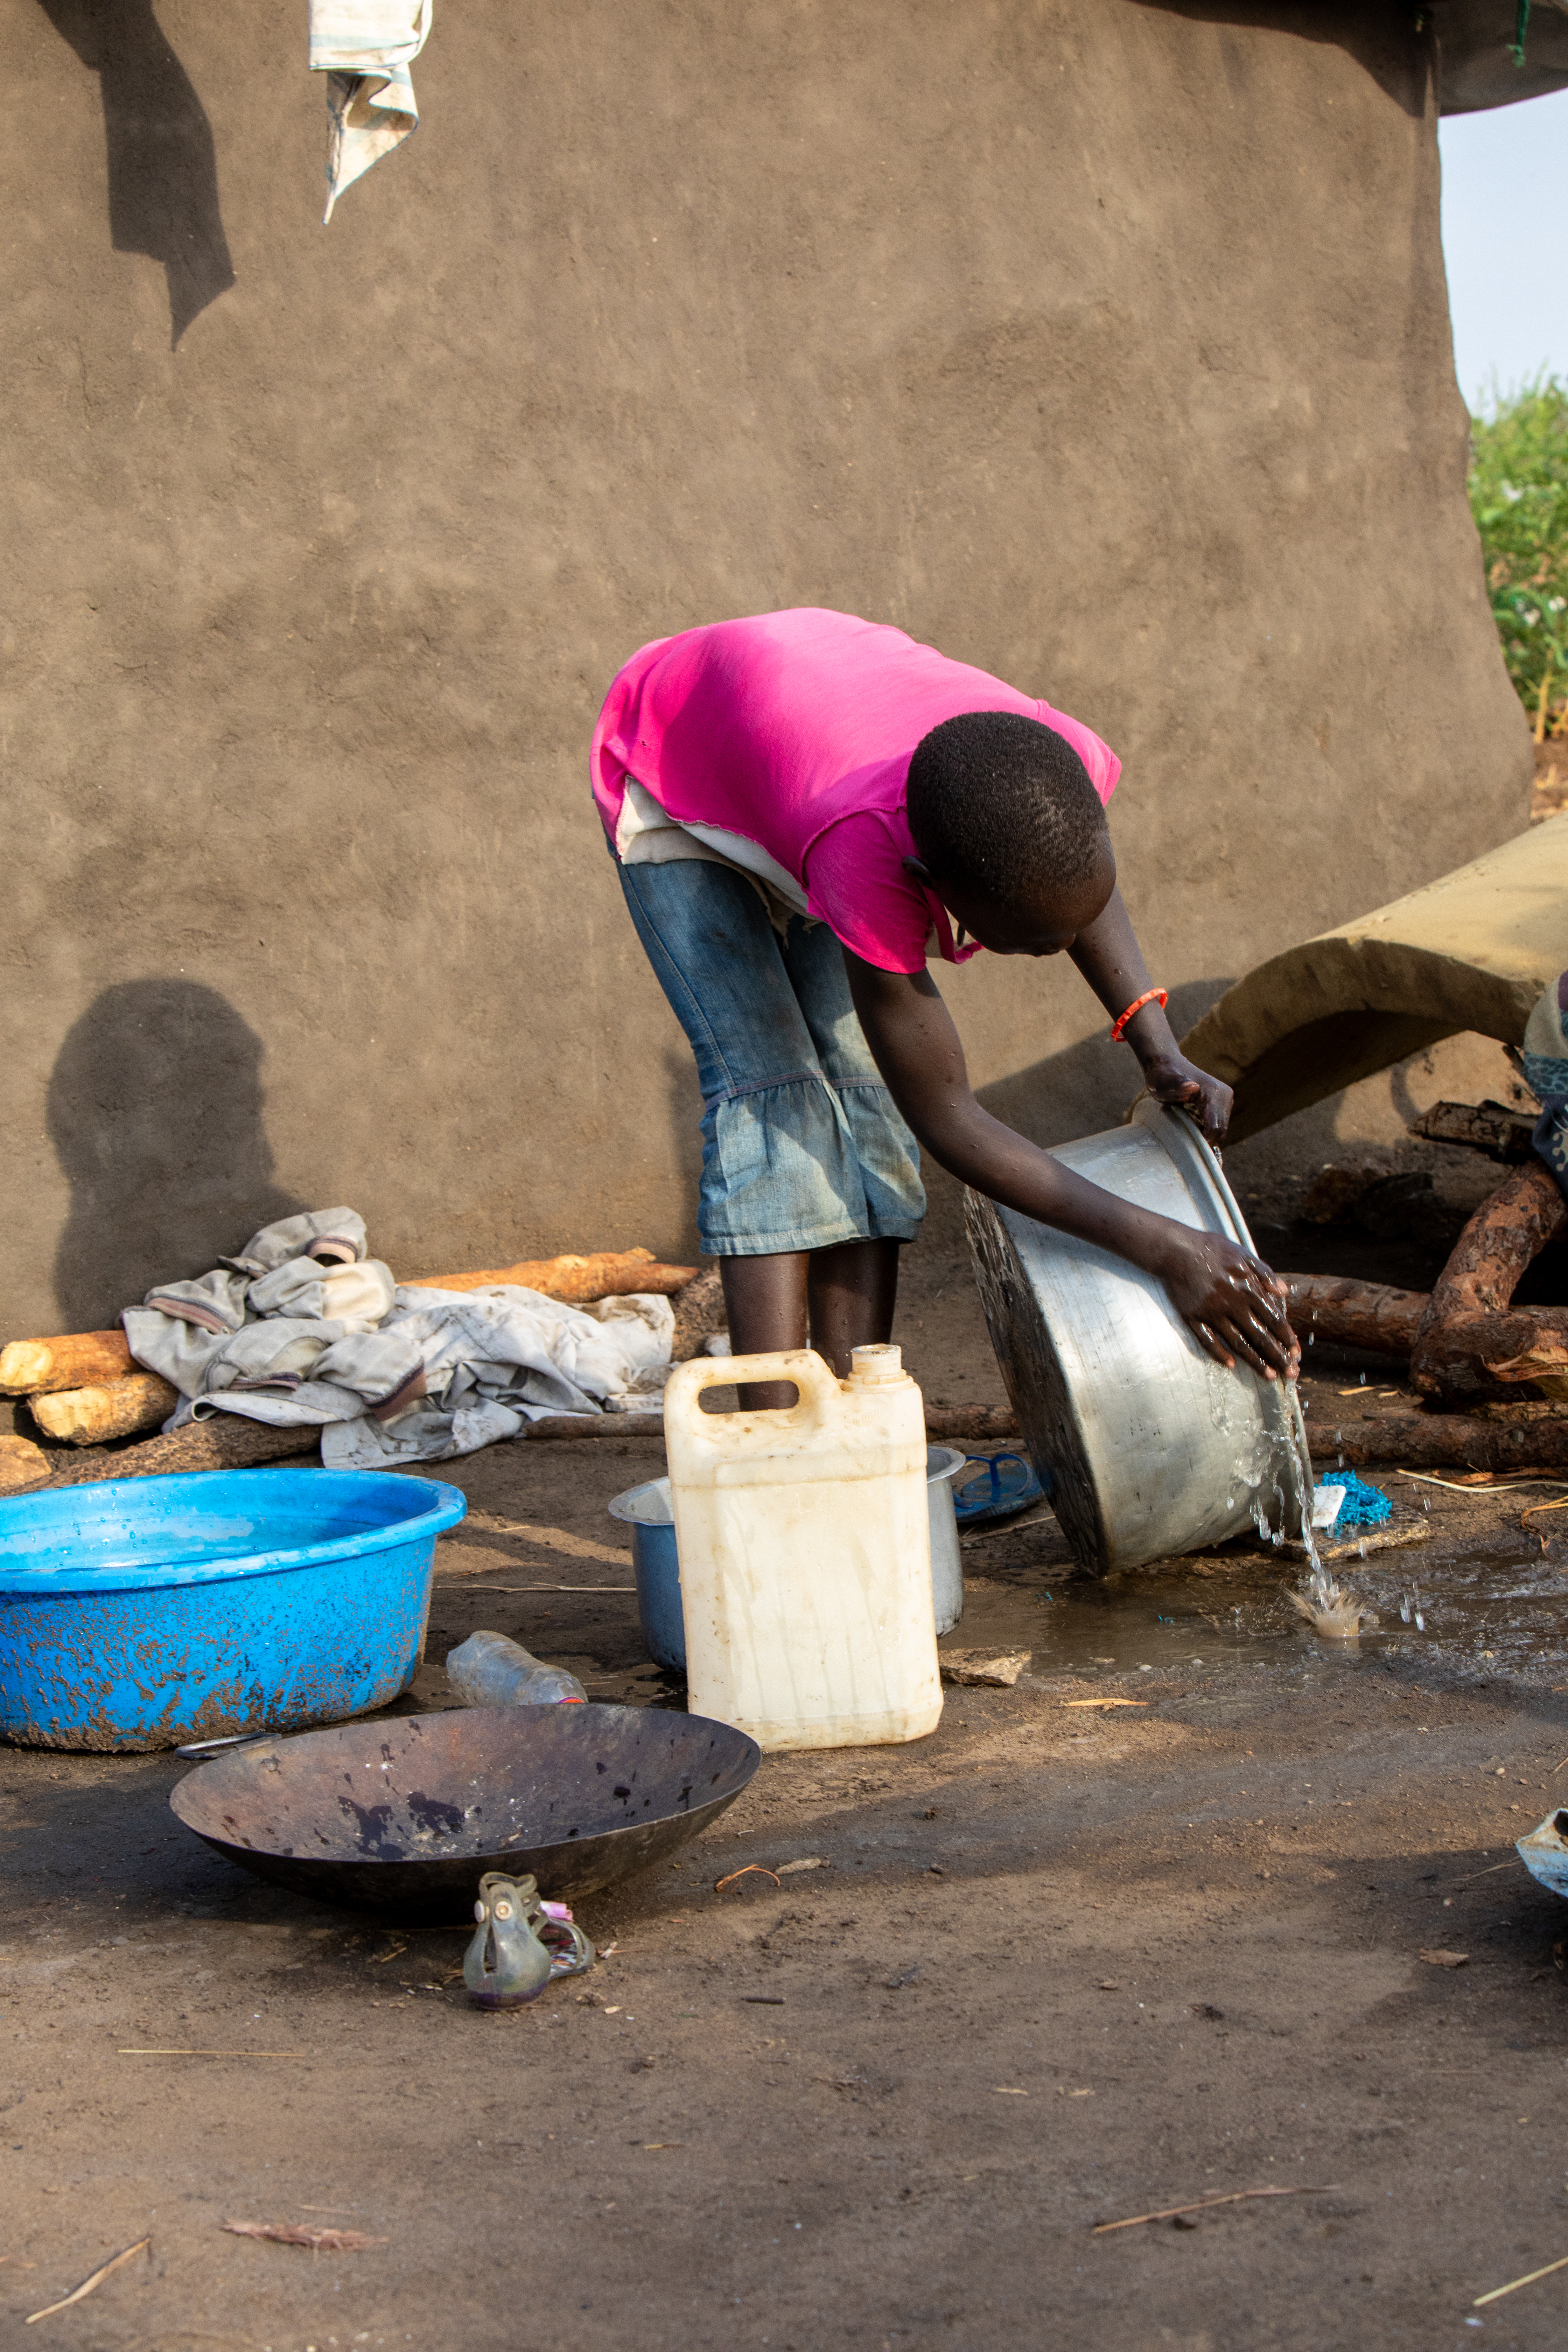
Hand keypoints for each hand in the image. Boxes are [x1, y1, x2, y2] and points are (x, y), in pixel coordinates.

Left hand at [1139, 1052, 1232, 1147]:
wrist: (1168, 1064)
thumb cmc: (1162, 1076)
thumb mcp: (1162, 1082)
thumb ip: (1176, 1084)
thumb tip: (1193, 1087)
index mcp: (1213, 1091)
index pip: (1216, 1126)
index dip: (1204, 1139)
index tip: (1187, 1144)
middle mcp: (1224, 1094)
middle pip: (1221, 1129)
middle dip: (1206, 1138)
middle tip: (1185, 1139)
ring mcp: (1226, 1098)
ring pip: (1222, 1128)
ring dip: (1207, 1133)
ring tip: (1188, 1130)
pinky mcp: (1224, 1102)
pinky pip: (1220, 1123)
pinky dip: (1208, 1128)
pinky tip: (1194, 1124)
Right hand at [1156, 1230, 1299, 1378]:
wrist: (1176, 1250)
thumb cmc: (1212, 1250)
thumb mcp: (1244, 1254)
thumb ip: (1265, 1273)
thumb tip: (1284, 1292)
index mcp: (1247, 1288)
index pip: (1273, 1319)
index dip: (1286, 1337)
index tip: (1296, 1352)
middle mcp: (1232, 1304)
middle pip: (1259, 1336)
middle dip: (1277, 1356)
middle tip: (1290, 1373)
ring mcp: (1211, 1313)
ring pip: (1237, 1343)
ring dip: (1255, 1361)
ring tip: (1268, 1375)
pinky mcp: (1193, 1318)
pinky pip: (1207, 1341)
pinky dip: (1219, 1354)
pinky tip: (1230, 1365)